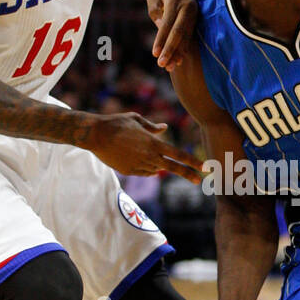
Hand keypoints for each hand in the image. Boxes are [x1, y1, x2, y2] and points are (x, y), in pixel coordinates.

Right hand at [86, 113, 203, 184]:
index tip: (204, 167)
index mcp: (153, 143)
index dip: (192, 161)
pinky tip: (140, 160)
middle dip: (187, 173)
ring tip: (140, 150)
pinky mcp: (129, 171)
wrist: (96, 135)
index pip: (178, 154)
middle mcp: (149, 156)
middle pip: (171, 167)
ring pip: (155, 169)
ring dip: (156, 163)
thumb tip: (164, 128)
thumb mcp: (136, 119)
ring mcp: (139, 165)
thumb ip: (152, 127)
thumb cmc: (116, 123)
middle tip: (198, 180)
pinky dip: (146, 168)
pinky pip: (144, 172)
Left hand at [147, 0, 200, 69]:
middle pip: (179, 33)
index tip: (155, 53)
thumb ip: (154, 10)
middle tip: (162, 65)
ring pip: (186, 37)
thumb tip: (160, 27)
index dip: (161, 39)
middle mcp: (187, 8)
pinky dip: (184, 49)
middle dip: (170, 50)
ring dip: (178, 53)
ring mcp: (194, 15)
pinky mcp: (197, 21)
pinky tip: (177, 61)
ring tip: (169, 67)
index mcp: (175, 1)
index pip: (167, 23)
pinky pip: (190, 37)